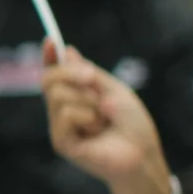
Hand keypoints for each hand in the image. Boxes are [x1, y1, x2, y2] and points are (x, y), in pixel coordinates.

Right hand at [44, 50, 168, 193]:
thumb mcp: (114, 90)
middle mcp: (64, 110)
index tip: (50, 40)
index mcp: (77, 96)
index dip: (50, 57)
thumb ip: (89, 73)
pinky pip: (65, 114)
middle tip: (92, 80)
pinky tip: (97, 129)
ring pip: (58, 95)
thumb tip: (68, 52)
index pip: (55, 73)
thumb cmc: (133, 124)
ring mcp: (60, 126)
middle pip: (49, 79)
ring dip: (88, 101)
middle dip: (70, 73)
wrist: (143, 153)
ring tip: (104, 118)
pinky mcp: (61, 141)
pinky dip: (86, 116)